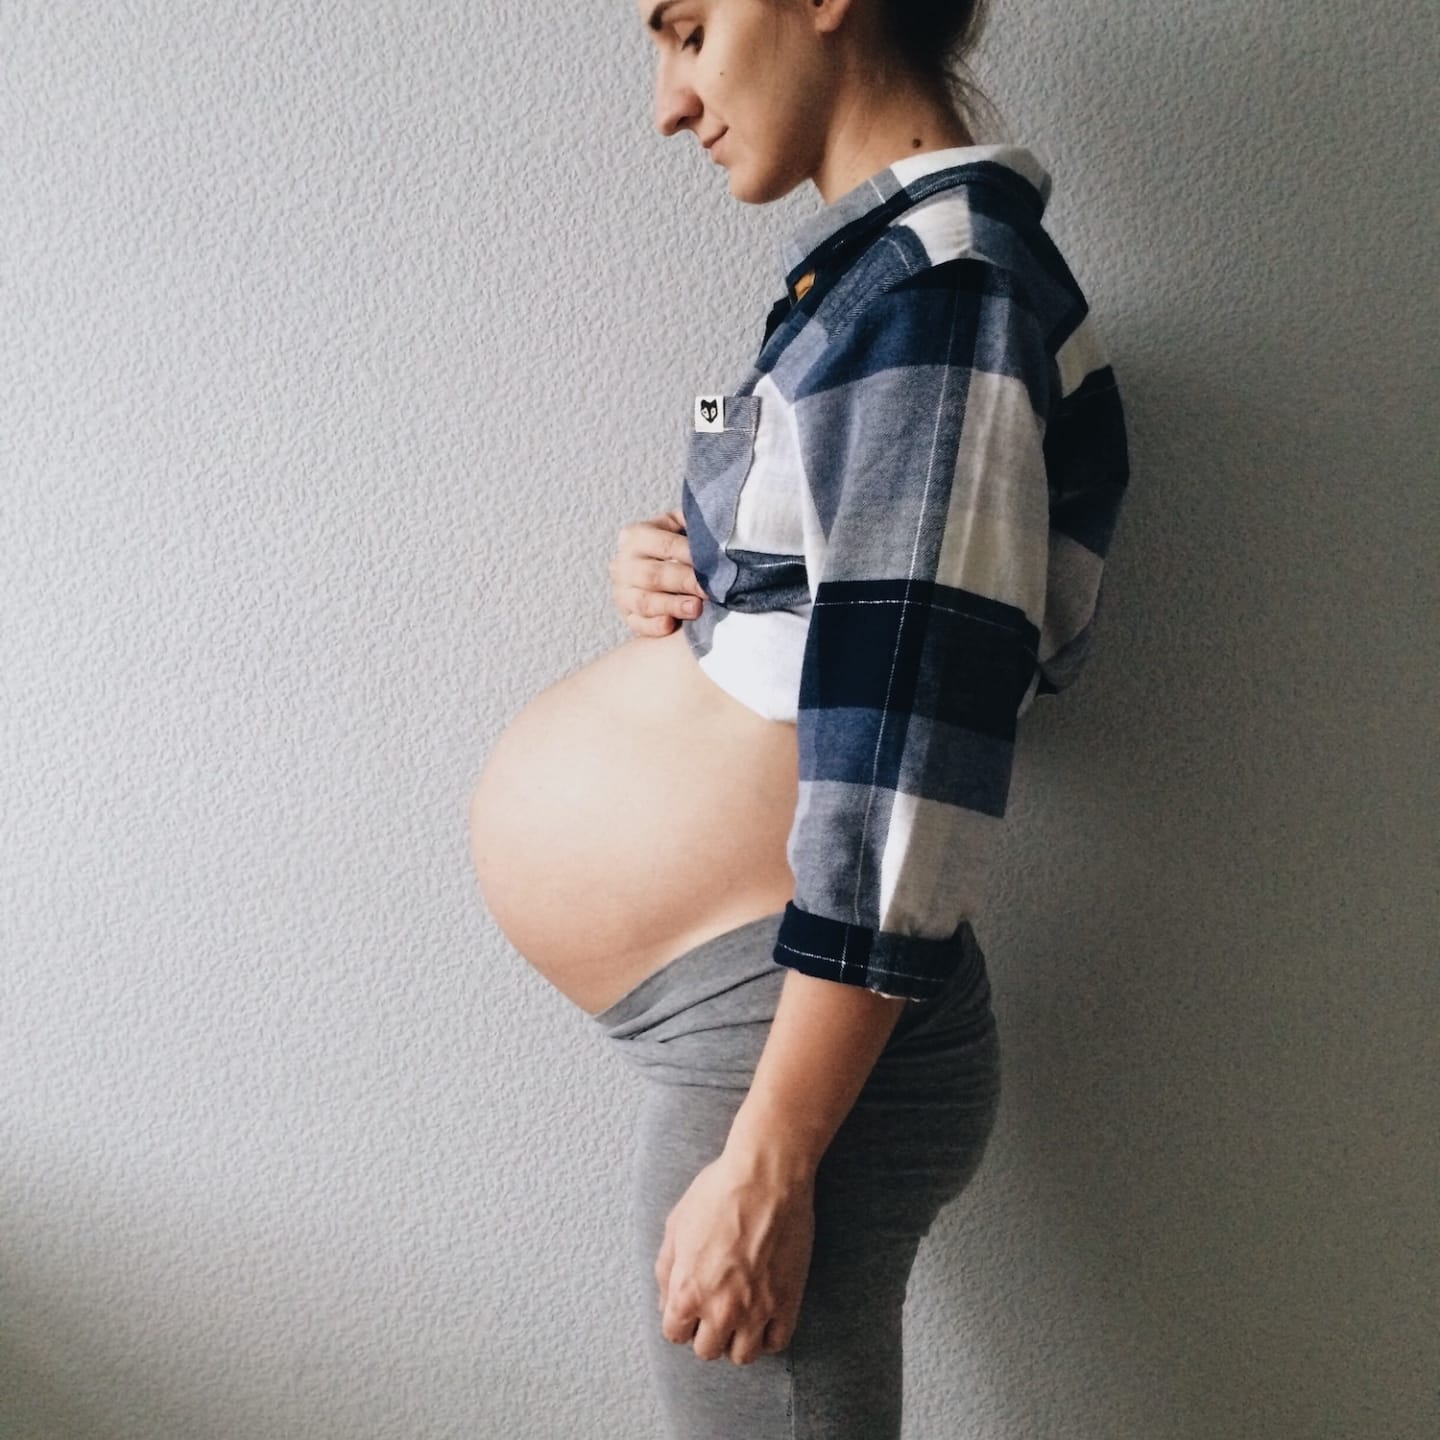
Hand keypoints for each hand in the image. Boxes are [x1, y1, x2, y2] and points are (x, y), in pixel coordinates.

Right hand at [609, 508, 706, 637]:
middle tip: (709, 590)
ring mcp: (622, 592)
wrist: (656, 568)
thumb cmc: (674, 546)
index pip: (665, 544)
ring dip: (672, 605)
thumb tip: (716, 525)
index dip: (689, 554)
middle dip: (684, 582)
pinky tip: (670, 625)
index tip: (714, 562)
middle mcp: (623, 563)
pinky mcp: (627, 616)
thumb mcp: (679, 526)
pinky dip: (654, 626)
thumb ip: (692, 522)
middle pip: (653, 575)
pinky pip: (638, 624)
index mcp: (635, 536)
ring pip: (644, 601)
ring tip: (696, 608)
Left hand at [655, 1151, 814, 1364]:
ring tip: (740, 1318)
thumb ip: (666, 1270)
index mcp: (688, 1291)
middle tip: (715, 1310)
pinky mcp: (788, 1301)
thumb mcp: (675, 1225)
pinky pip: (777, 1342)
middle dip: (707, 1331)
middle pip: (707, 1350)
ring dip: (737, 1340)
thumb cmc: (718, 1193)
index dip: (681, 1320)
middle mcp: (721, 1309)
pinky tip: (764, 1317)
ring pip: (742, 1355)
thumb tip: (666, 1300)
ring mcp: (757, 1310)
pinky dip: (768, 1336)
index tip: (690, 1308)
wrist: (766, 1177)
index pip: (674, 1334)